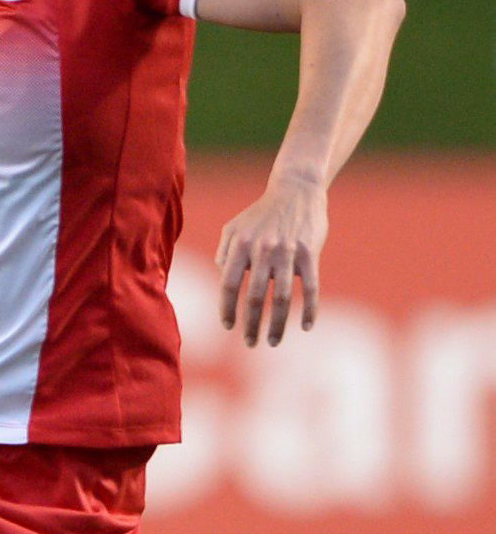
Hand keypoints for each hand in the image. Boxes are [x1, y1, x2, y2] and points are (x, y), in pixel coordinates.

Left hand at [215, 173, 327, 346]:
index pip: (228, 285)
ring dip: (277, 325)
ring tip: (272, 342)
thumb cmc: (262, 214)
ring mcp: (287, 252)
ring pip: (282, 297)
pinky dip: (308, 310)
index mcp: (240, 245)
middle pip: (255, 297)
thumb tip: (222, 278)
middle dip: (251, 325)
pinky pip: (310, 287)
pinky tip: (305, 327)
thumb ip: (224, 253)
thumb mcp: (234, 227)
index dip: (227, 308)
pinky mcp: (309, 253)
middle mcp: (262, 250)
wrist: (296, 189)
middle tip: (250, 343)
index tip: (228, 327)